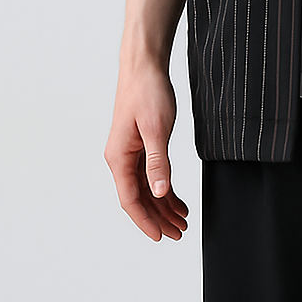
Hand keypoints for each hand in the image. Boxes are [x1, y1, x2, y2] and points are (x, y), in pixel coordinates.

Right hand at [103, 60, 189, 240]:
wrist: (145, 66)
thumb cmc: (147, 92)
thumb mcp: (156, 128)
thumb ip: (158, 162)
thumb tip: (159, 192)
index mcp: (119, 157)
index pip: (131, 200)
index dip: (146, 220)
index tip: (161, 236)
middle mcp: (120, 158)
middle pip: (139, 198)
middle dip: (159, 217)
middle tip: (179, 233)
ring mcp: (130, 152)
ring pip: (146, 188)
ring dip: (163, 205)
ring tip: (182, 220)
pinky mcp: (140, 144)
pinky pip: (150, 174)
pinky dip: (164, 187)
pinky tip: (177, 198)